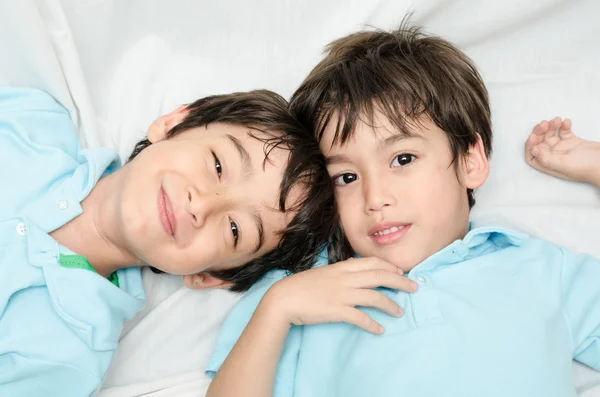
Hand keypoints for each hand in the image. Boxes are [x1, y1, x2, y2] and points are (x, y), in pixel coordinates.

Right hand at [263, 257, 417, 334]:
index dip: (390, 266)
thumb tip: (355, 271)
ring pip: (375, 297)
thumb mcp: (324, 273)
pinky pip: (360, 318)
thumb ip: (341, 272)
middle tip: (414, 287)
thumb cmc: (301, 285)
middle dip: (400, 281)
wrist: (284, 298)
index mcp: (342, 267)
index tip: (401, 271)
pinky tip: (379, 330)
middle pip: (380, 276)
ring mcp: (342, 294)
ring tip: (400, 312)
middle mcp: (345, 278)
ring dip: (391, 305)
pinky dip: (372, 324)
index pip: (373, 262)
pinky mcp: (337, 311)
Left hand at [525, 117, 599, 186]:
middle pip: (539, 142)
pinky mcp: (572, 141)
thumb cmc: (586, 168)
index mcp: (548, 164)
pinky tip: (567, 122)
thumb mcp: (563, 164)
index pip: (531, 155)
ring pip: (550, 134)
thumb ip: (546, 158)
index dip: (530, 145)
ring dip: (551, 126)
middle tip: (545, 123)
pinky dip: (563, 125)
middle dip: (539, 131)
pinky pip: (563, 131)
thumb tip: (533, 150)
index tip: (534, 136)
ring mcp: (562, 148)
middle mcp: (553, 156)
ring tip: (557, 120)